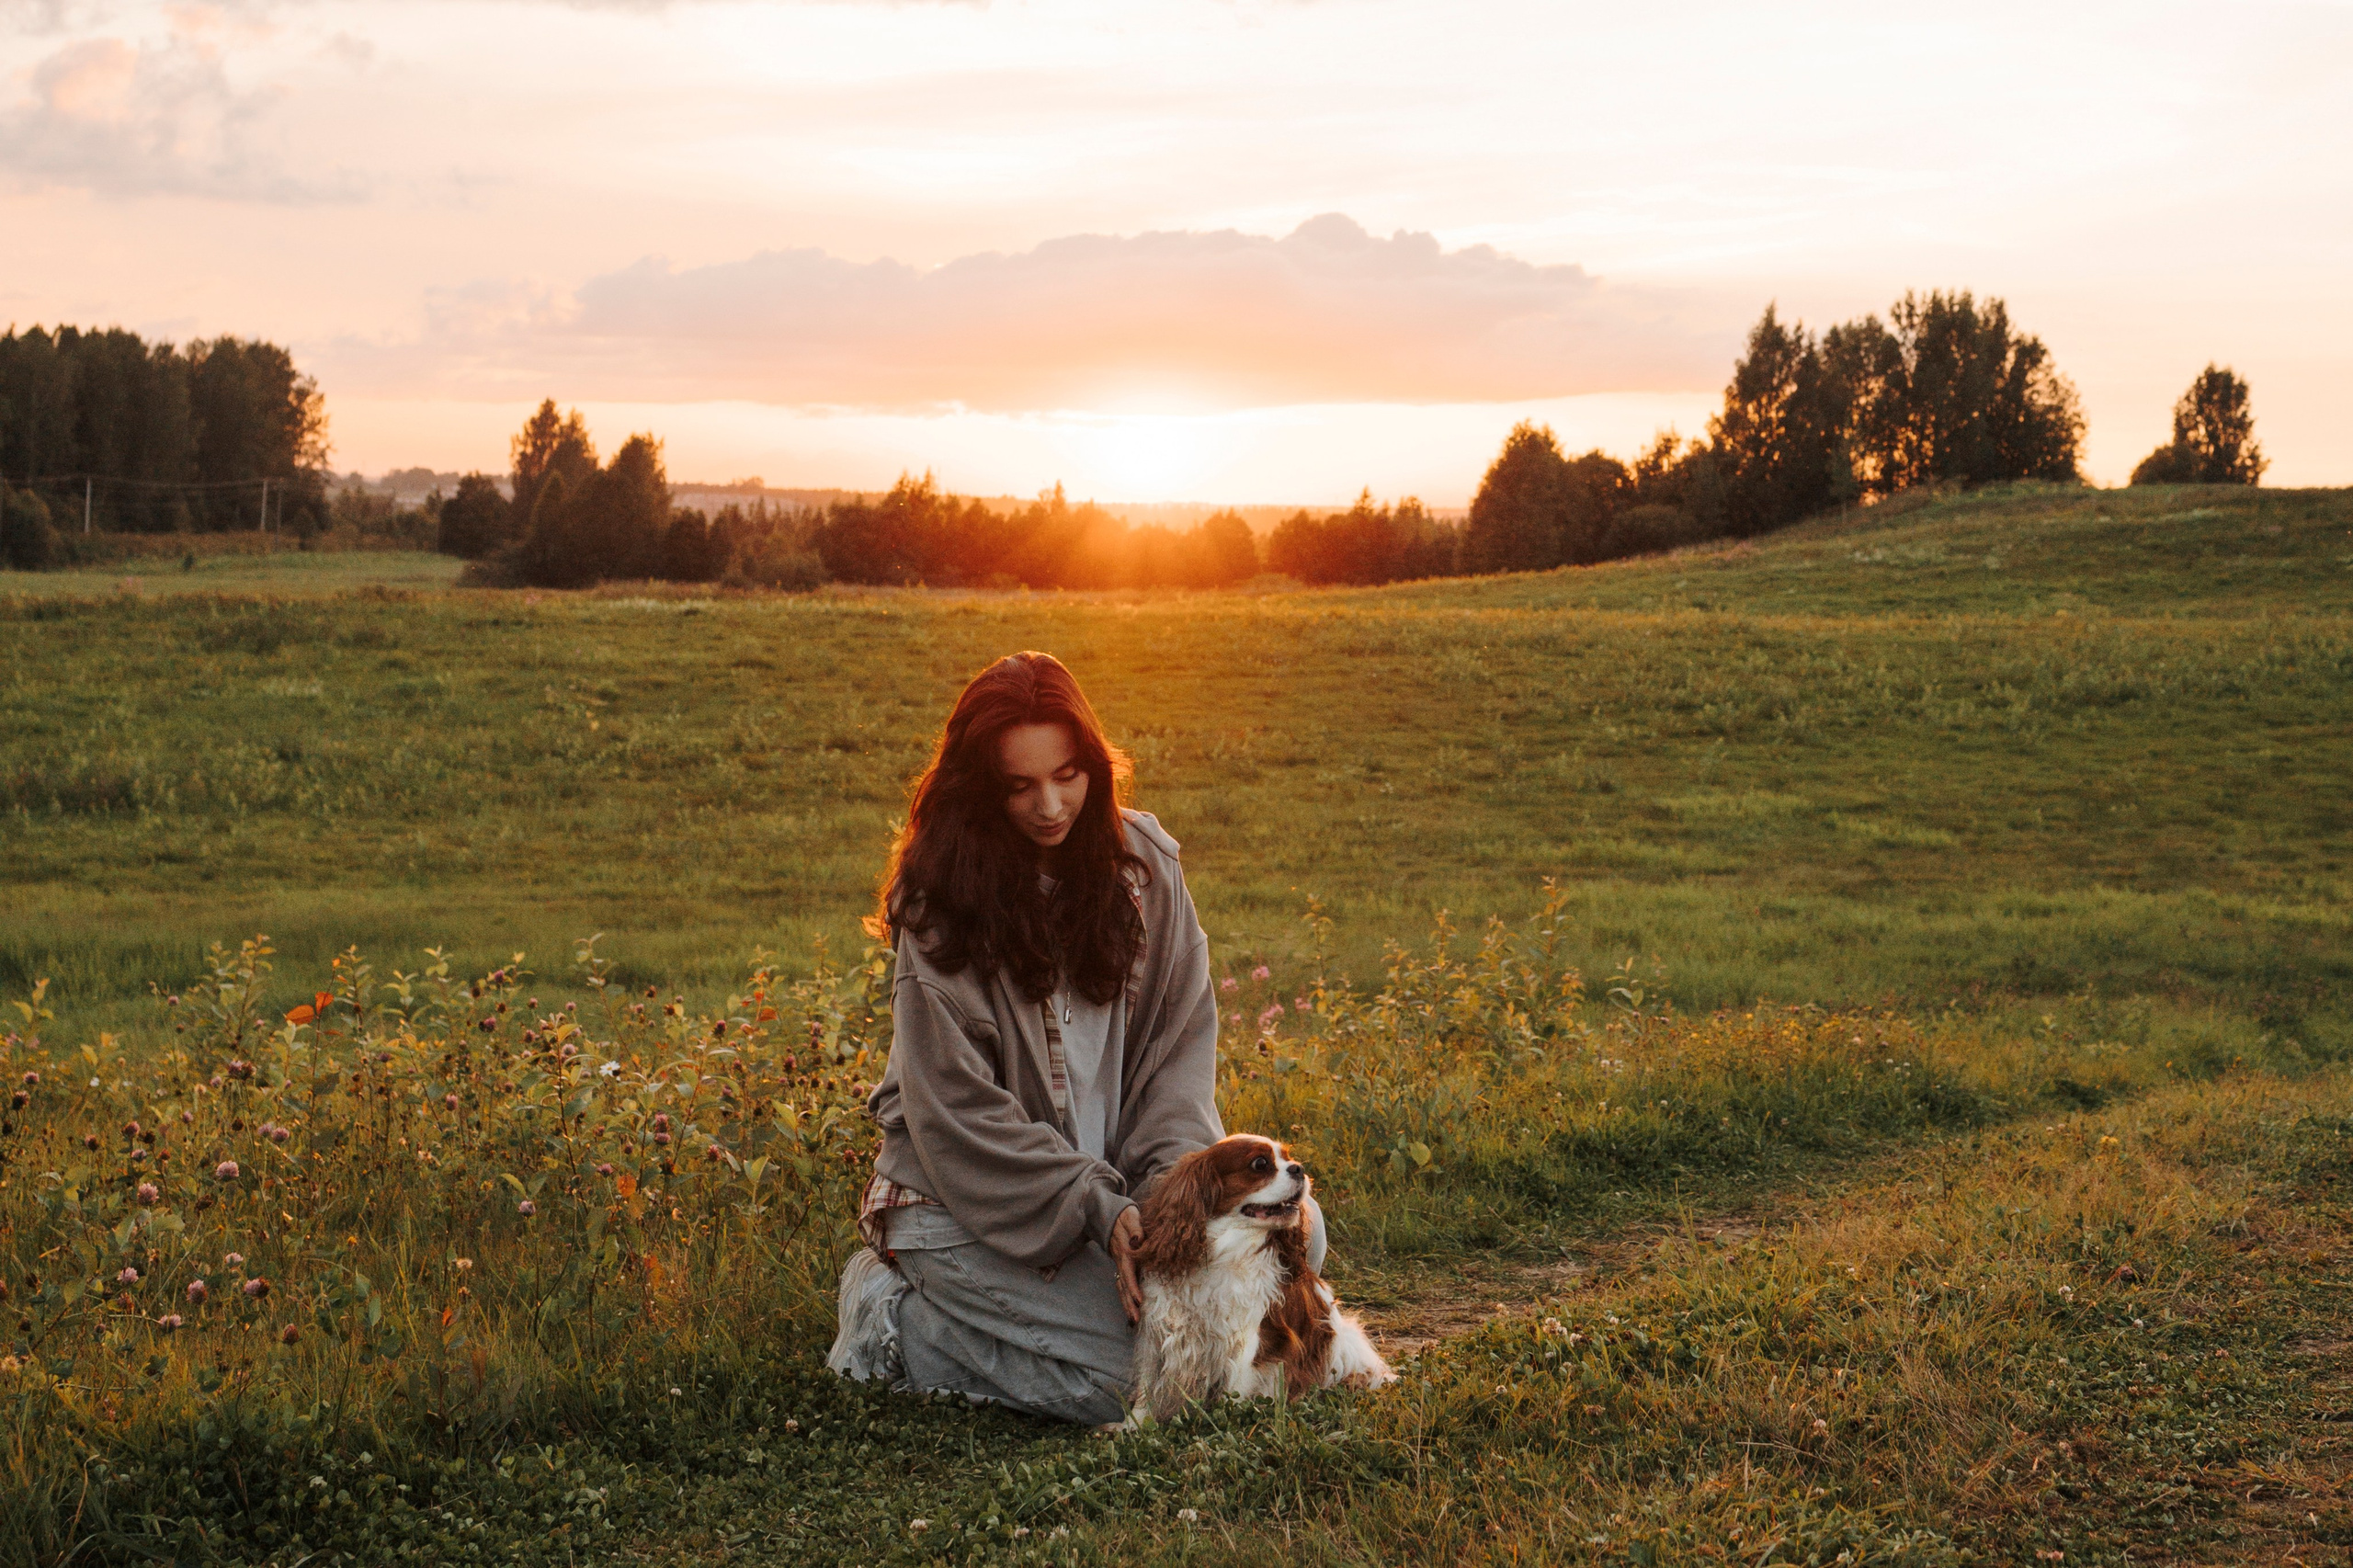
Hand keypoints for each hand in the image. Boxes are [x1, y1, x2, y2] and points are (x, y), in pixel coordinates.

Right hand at [1110, 1206, 1143, 1324]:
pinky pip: (1122, 1284)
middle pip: (1122, 1285)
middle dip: (1128, 1304)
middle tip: (1135, 1320)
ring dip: (1126, 1305)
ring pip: (1121, 1288)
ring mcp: (1119, 1264)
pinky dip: (1125, 1298)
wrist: (1108, 1214)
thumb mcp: (1131, 1216)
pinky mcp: (1121, 1266)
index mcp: (1124, 1251)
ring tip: (1133, 1321)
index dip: (1133, 1286)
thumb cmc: (1124, 1215)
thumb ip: (1135, 1228)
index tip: (1139, 1300)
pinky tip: (1131, 1309)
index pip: (1128, 1271)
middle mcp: (1120, 1261)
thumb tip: (1136, 1241)